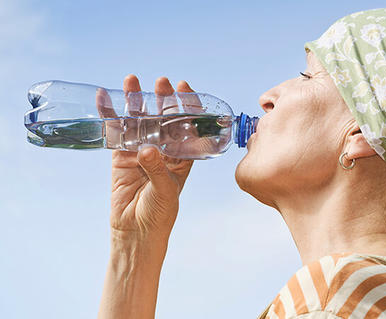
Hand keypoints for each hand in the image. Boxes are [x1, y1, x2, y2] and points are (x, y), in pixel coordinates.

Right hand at [105, 75, 193, 238]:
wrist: (135, 231)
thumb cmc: (159, 213)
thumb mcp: (165, 191)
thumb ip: (157, 169)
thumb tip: (147, 148)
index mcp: (182, 156)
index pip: (187, 126)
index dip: (186, 106)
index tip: (183, 88)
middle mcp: (163, 150)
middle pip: (163, 119)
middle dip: (162, 99)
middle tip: (161, 82)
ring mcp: (141, 150)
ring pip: (139, 121)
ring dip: (135, 101)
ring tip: (132, 81)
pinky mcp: (120, 156)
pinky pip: (116, 132)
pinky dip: (110, 116)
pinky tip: (104, 98)